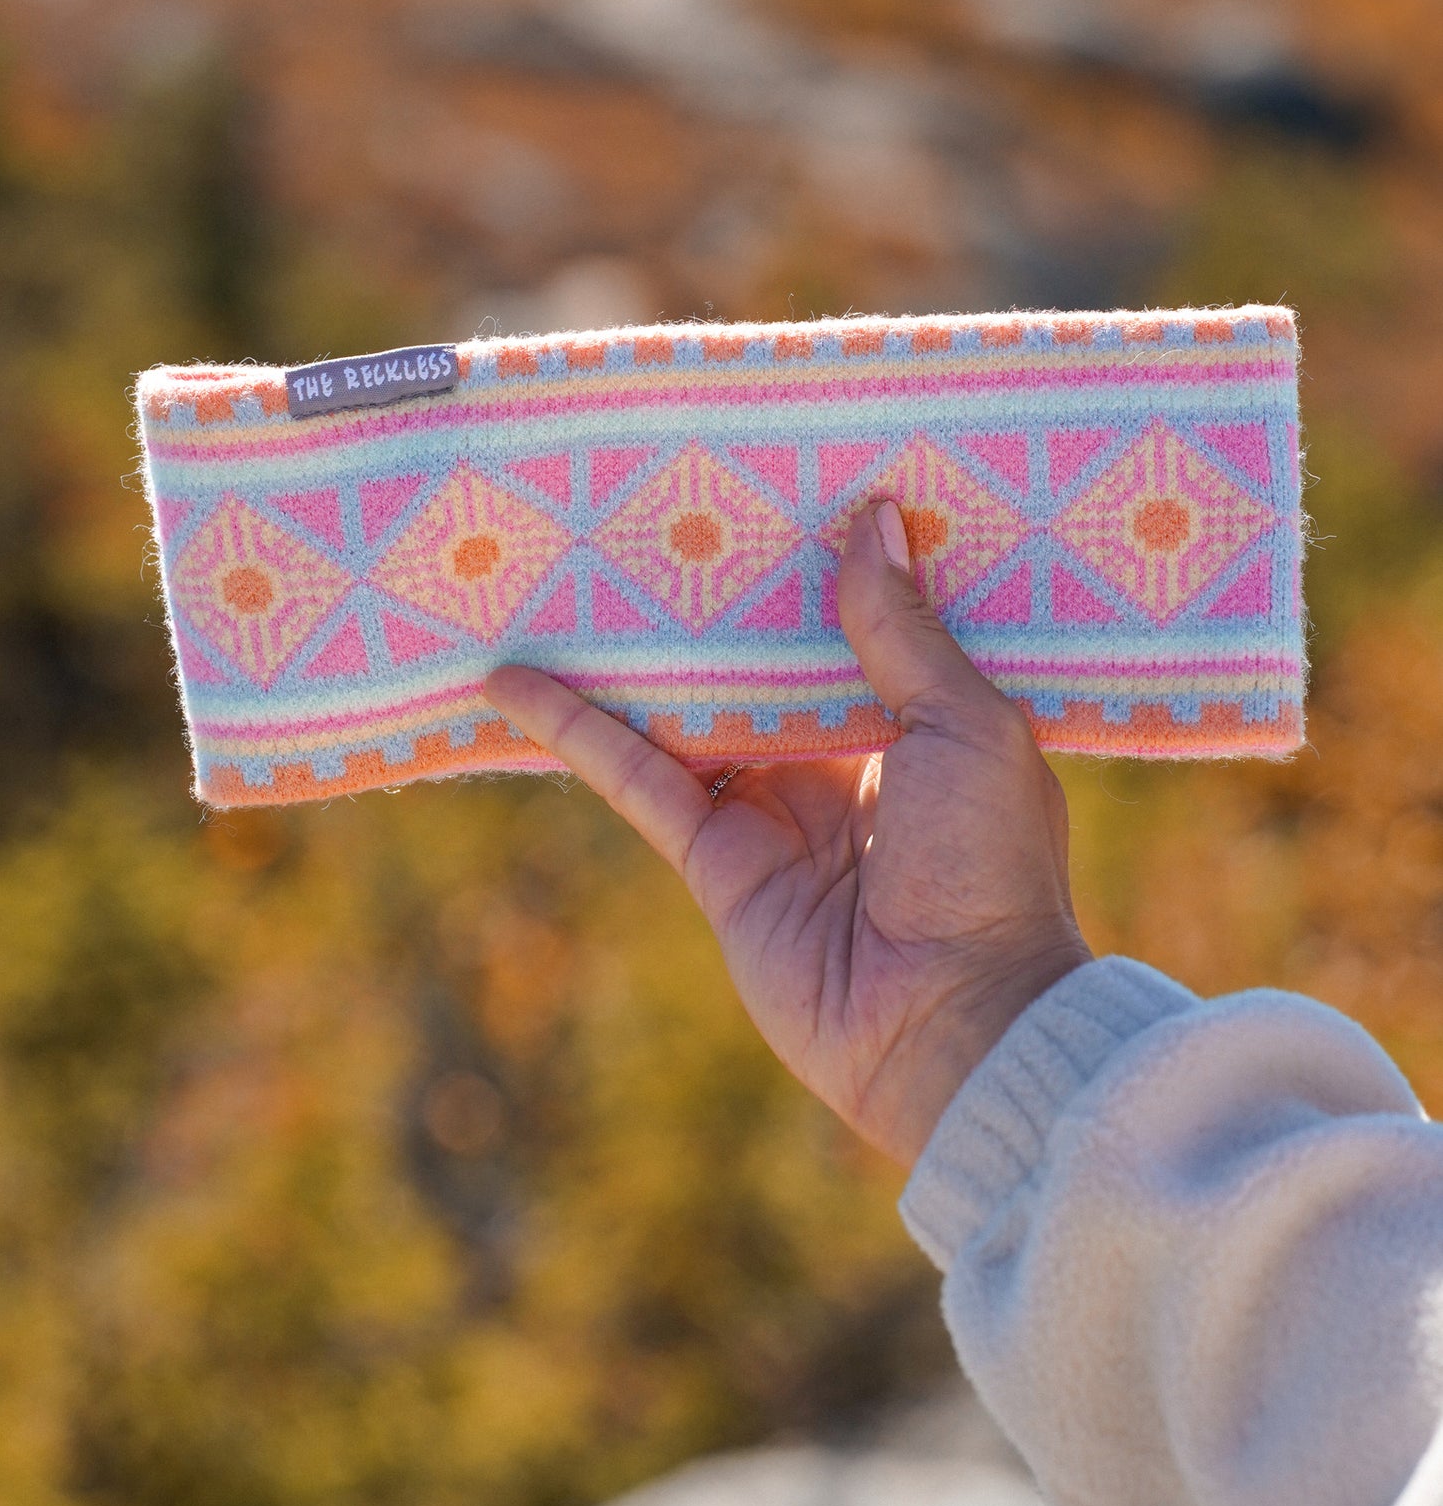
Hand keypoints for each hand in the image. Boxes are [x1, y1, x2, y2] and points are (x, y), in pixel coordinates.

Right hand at [483, 502, 1090, 1166]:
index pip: (864, 623)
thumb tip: (873, 516)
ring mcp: (775, 808)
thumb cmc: (989, 868)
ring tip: (565, 573)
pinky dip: (578, 731)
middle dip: (716, 592)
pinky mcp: (715, 859)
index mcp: (926, 724)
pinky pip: (639, 780)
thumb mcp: (967, 726)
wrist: (956, 1027)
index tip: (780, 479)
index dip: (824, 559)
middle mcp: (847, 759)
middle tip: (656, 501)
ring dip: (633, 653)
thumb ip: (904, 632)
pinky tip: (516, 684)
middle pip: (762, 658)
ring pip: (690, 710)